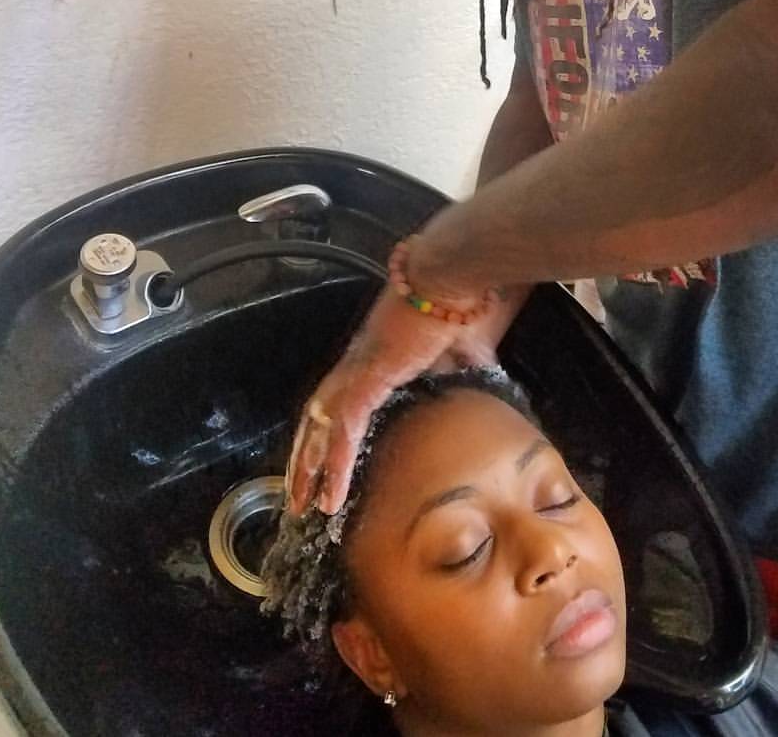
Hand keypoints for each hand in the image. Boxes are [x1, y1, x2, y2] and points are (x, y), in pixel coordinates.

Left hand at [286, 243, 531, 515]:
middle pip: (317, 416)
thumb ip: (466, 365)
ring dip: (309, 465)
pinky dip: (337, 462)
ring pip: (321, 426)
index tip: (323, 461)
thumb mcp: (465, 346)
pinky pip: (346, 428)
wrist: (452, 274)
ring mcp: (360, 368)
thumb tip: (482, 376)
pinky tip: (332, 492)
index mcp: (377, 356)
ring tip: (301, 503)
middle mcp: (359, 363)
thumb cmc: (459, 302)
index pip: (342, 400)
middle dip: (305, 455)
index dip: (330, 432)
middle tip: (296, 495)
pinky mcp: (369, 376)